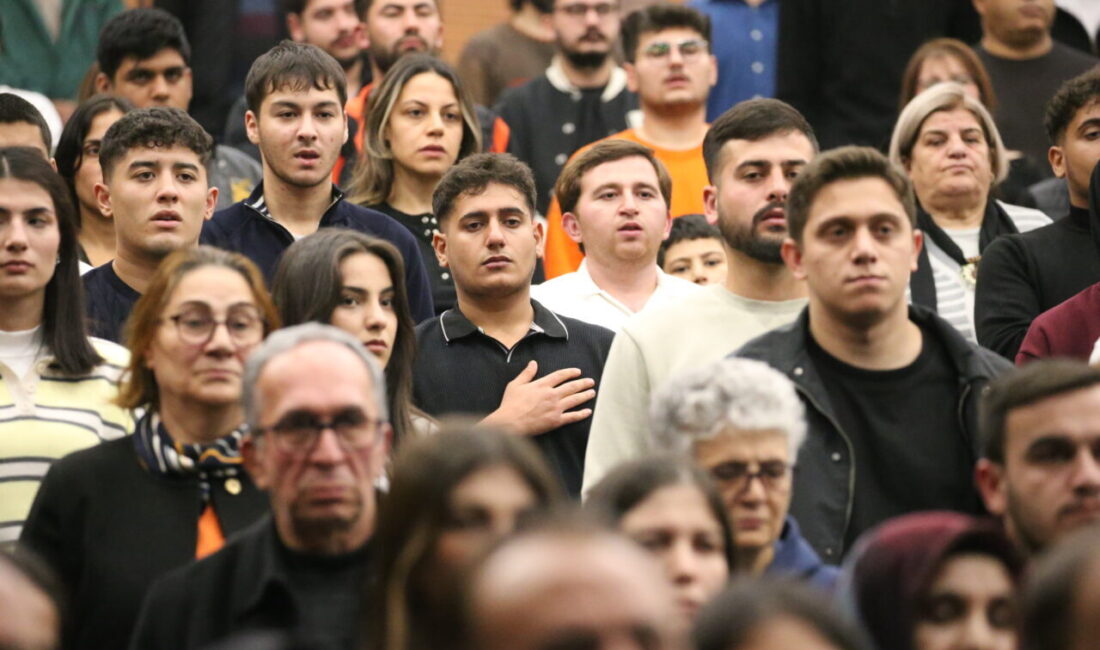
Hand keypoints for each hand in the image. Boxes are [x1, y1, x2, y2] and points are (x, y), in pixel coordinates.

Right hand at [481, 361, 596, 435]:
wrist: (510, 423)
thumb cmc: (510, 404)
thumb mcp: (515, 385)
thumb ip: (526, 374)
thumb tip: (533, 363)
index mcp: (542, 385)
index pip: (560, 375)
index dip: (570, 372)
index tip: (578, 372)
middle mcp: (551, 395)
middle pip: (571, 387)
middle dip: (583, 383)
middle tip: (591, 382)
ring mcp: (555, 408)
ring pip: (575, 400)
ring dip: (585, 395)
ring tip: (592, 392)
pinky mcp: (556, 421)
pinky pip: (572, 417)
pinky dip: (581, 414)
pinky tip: (588, 412)